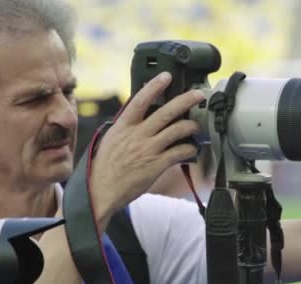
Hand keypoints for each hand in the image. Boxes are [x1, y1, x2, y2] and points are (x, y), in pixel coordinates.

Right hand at [89, 72, 202, 222]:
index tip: (167, 76)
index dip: (154, 86)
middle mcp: (137, 135)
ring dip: (192, 126)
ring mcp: (148, 150)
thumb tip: (141, 115)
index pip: (140, 100)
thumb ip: (127, 126)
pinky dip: (189, 149)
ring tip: (195, 126)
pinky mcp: (157, 165)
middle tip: (199, 94)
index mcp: (123, 126)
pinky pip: (180, 152)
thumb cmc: (104, 167)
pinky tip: (192, 149)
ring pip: (178, 130)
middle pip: (167, 112)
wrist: (100, 191)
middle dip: (186, 100)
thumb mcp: (111, 139)